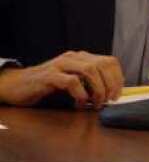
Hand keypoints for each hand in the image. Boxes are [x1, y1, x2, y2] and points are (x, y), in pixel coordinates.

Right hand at [0, 51, 123, 108]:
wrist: (17, 85)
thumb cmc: (47, 86)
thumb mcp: (73, 81)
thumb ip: (89, 82)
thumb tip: (111, 92)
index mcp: (81, 57)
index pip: (109, 61)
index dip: (118, 77)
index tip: (117, 94)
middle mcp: (73, 57)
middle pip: (102, 64)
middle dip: (111, 84)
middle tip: (109, 101)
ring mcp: (61, 65)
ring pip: (90, 70)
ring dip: (98, 89)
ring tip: (96, 103)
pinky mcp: (49, 76)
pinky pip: (72, 82)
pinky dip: (80, 94)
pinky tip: (79, 104)